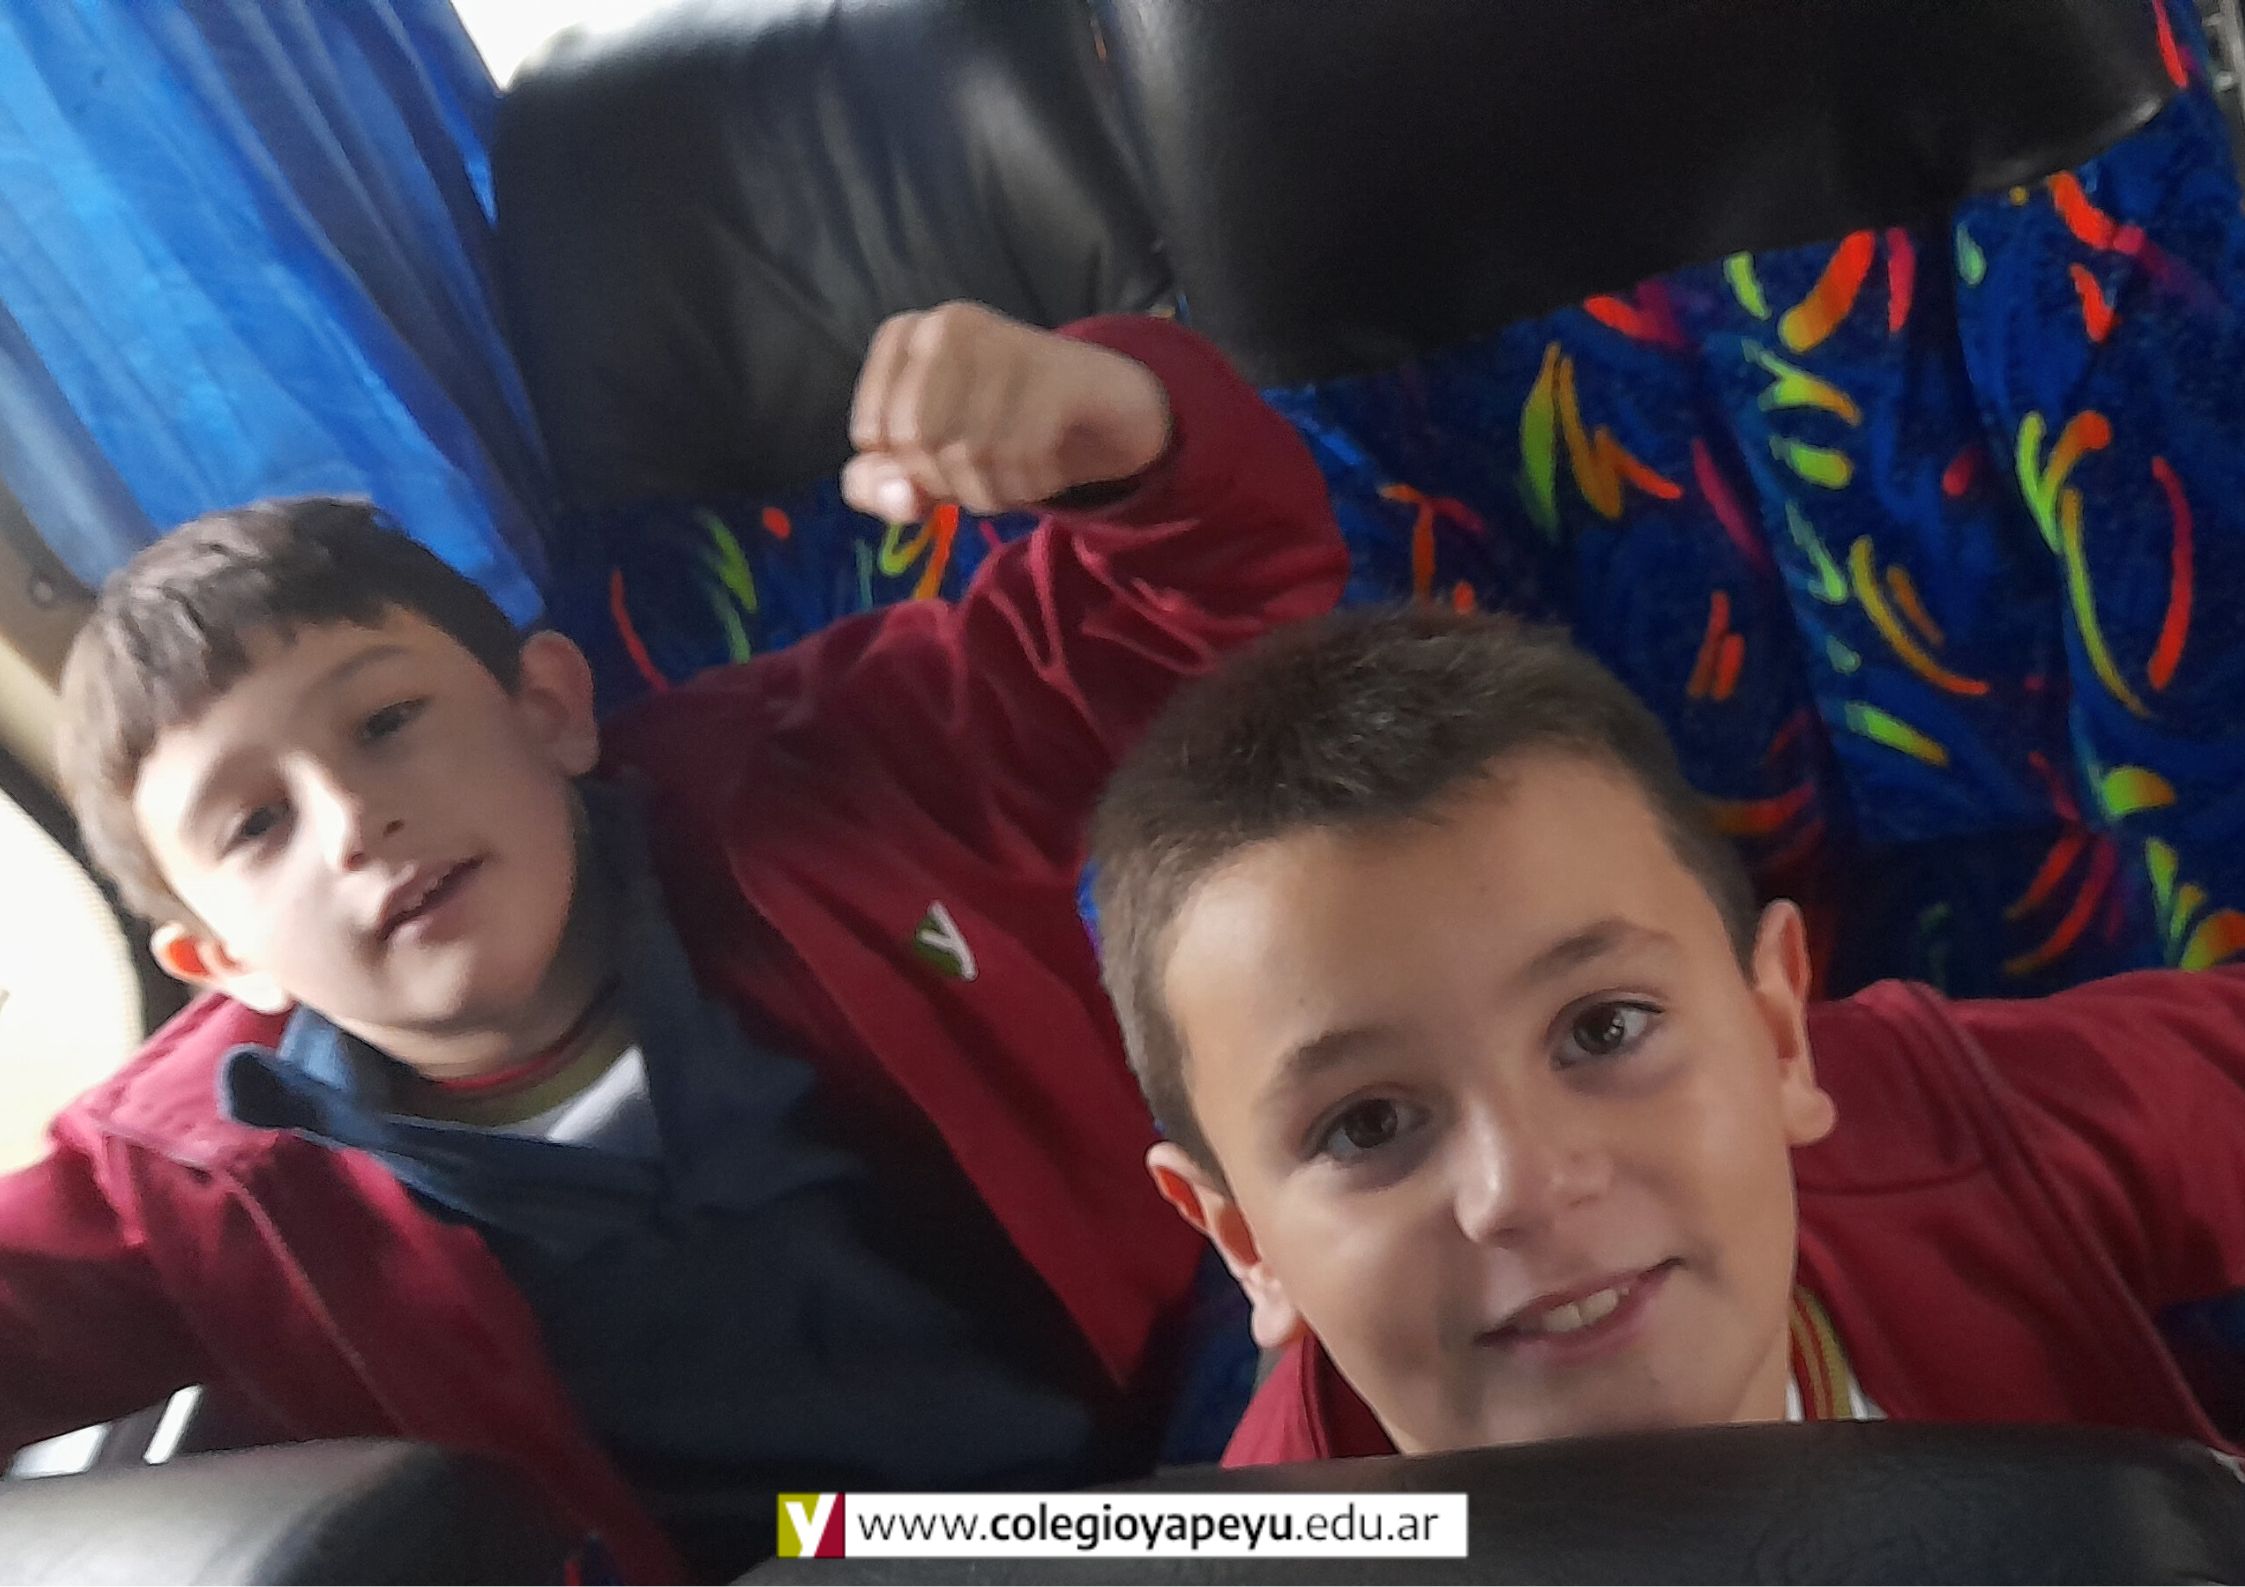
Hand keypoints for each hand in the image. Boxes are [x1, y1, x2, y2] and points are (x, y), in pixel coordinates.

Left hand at [842, 302, 1170, 521]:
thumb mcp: (932, 461)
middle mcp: (945, 325)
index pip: (872, 434)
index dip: (905, 472)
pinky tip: (1042, 472)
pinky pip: (1016, 456)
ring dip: (990, 491)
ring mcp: (999, 341)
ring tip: (1016, 475)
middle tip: (984, 477)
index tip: (944, 462)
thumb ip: (885, 484)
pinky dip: (1026, 486)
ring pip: (965, 452)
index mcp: (906, 335)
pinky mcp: (1049, 370)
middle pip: (915, 439)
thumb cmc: (1005, 427)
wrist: (1106, 405)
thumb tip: (894, 497)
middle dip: (946, 483)